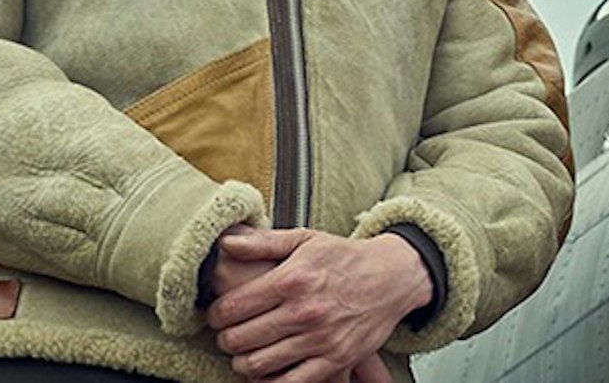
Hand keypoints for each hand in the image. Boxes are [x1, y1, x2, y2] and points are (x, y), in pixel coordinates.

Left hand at [204, 227, 432, 382]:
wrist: (393, 276)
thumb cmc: (347, 258)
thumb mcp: (305, 240)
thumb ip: (262, 243)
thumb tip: (227, 242)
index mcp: (292, 280)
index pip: (232, 307)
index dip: (215, 315)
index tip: (217, 316)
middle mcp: (304, 311)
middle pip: (240, 339)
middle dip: (225, 340)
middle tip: (228, 335)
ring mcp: (320, 339)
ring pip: (258, 364)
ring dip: (243, 362)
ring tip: (245, 353)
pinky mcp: (336, 360)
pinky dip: (270, 381)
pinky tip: (266, 372)